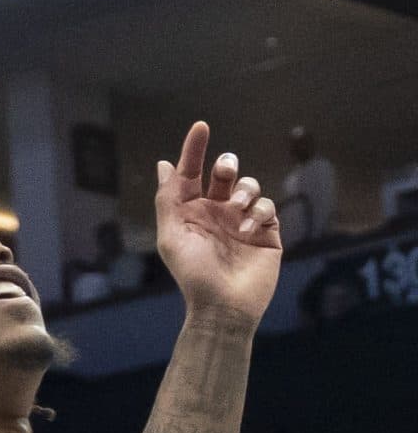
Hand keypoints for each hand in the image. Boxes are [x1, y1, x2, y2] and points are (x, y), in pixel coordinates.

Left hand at [152, 120, 282, 324]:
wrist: (223, 306)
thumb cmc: (193, 272)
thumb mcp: (171, 234)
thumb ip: (168, 199)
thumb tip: (164, 164)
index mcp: (192, 209)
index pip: (192, 172)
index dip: (195, 148)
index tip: (201, 126)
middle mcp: (218, 211)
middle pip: (225, 174)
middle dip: (226, 165)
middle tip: (225, 170)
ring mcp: (243, 222)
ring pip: (249, 187)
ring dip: (243, 191)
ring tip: (237, 210)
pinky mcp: (267, 235)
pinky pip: (268, 208)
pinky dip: (259, 211)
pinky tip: (248, 228)